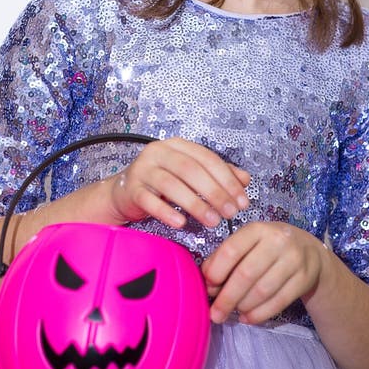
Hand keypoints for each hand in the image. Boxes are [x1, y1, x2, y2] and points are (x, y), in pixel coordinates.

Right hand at [108, 137, 250, 228]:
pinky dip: (166, 212)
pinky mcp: (131, 188)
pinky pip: (150, 200)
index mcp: (177, 145)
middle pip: (191, 170)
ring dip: (195, 204)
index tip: (242, 201)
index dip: (228, 179)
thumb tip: (245, 180)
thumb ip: (218, 175)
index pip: (207, 158)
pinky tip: (181, 224)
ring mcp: (143, 169)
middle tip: (230, 213)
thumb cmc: (161, 183)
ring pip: (172, 185)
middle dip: (214, 192)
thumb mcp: (190, 175)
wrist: (123, 193)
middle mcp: (158, 152)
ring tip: (212, 221)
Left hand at [201, 221, 327, 324]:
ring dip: (243, 306)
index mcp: (257, 229)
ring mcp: (294, 260)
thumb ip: (226, 257)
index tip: (208, 287)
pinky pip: (278, 302)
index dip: (216, 271)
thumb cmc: (269, 246)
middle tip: (215, 314)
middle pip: (246, 274)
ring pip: (262, 291)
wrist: (310, 251)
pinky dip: (259, 314)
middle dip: (227, 298)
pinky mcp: (304, 279)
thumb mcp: (248, 242)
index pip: (232, 250)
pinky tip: (248, 318)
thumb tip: (207, 280)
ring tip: (233, 312)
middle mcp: (277, 241)